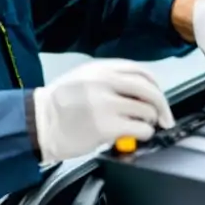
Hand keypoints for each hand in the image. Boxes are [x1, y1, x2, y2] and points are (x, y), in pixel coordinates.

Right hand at [32, 59, 174, 163]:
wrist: (39, 123)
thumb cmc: (59, 104)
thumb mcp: (83, 78)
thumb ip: (110, 80)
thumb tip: (138, 92)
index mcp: (100, 69)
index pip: (140, 71)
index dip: (155, 85)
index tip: (159, 97)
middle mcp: (104, 82)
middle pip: (148, 89)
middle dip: (162, 105)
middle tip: (165, 117)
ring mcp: (105, 104)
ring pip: (146, 110)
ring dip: (150, 120)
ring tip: (143, 126)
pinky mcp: (105, 126)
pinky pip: (139, 128)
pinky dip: (144, 133)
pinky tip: (136, 135)